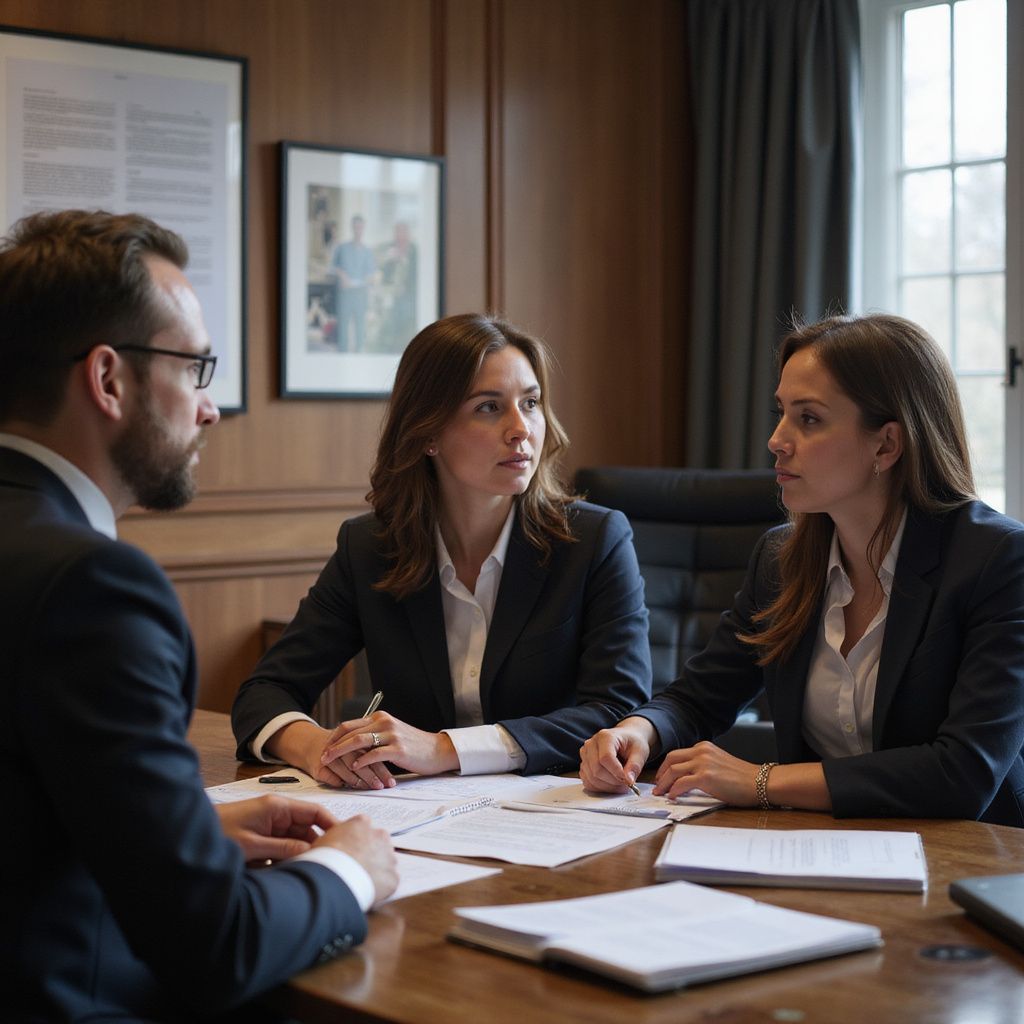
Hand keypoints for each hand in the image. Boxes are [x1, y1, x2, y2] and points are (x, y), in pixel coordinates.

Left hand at [215, 795, 338, 863]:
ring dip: (297, 854)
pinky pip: (280, 847)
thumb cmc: (217, 833)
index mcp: (277, 807)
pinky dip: (283, 859)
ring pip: (294, 840)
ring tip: (303, 870)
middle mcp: (276, 813)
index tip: (345, 839)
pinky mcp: (260, 836)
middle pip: (306, 828)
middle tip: (324, 864)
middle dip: (314, 845)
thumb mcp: (252, 845)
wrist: (189, 835)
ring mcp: (268, 825)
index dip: (332, 824)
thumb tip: (310, 852)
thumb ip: (283, 848)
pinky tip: (282, 871)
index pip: (314, 812)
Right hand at [268, 720, 395, 790]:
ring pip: (346, 766)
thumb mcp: (357, 745)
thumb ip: (373, 750)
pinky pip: (331, 776)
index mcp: (354, 737)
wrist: (313, 745)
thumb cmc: (341, 748)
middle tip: (383, 786)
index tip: (391, 780)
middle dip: (373, 774)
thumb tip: (396, 764)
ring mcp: (329, 756)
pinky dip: (341, 782)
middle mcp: (342, 746)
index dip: (382, 766)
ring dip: (359, 779)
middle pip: (359, 758)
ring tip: (371, 787)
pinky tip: (349, 787)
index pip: (370, 750)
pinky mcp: (318, 767)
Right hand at [314, 814, 398, 903]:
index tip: (350, 850)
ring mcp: (389, 857)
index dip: (356, 840)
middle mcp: (379, 836)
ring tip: (360, 882)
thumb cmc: (324, 859)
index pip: (363, 826)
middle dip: (370, 852)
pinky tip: (367, 892)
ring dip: (377, 869)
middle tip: (356, 867)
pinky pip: (389, 882)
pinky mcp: (392, 877)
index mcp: (361, 823)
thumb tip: (336, 842)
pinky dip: (381, 888)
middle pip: (379, 842)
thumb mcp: (325, 838)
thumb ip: (338, 835)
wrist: (333, 879)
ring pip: (386, 862)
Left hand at [321, 711, 459, 778]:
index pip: (349, 724)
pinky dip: (361, 761)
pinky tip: (354, 768)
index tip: (324, 748)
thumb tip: (351, 745)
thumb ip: (374, 735)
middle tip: (322, 757)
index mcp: (380, 718)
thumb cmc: (413, 745)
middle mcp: (384, 722)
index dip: (334, 737)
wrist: (437, 750)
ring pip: (358, 741)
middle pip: (350, 731)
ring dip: (340, 752)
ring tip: (330, 762)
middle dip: (333, 745)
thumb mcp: (391, 734)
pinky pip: (374, 754)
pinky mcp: (398, 749)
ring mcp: (391, 734)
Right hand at [579, 717, 655, 792]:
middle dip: (613, 781)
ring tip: (621, 784)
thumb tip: (629, 780)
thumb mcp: (640, 751)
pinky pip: (587, 782)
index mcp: (605, 737)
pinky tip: (612, 784)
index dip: (617, 772)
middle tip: (627, 784)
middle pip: (597, 769)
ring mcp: (585, 754)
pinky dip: (600, 788)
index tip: (629, 781)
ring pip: (591, 778)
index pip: (605, 758)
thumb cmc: (632, 742)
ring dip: (608, 786)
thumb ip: (635, 766)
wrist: (626, 738)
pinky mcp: (584, 764)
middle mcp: (591, 744)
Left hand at [653, 741, 757, 803]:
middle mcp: (701, 751)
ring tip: (660, 793)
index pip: (678, 754)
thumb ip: (703, 766)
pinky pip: (681, 783)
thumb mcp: (719, 764)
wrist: (760, 782)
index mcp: (704, 747)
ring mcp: (703, 763)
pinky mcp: (706, 777)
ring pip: (673, 770)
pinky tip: (672, 797)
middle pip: (671, 759)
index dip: (667, 767)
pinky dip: (673, 790)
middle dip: (661, 773)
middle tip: (657, 786)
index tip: (662, 777)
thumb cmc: (743, 778)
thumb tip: (687, 779)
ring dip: (663, 783)